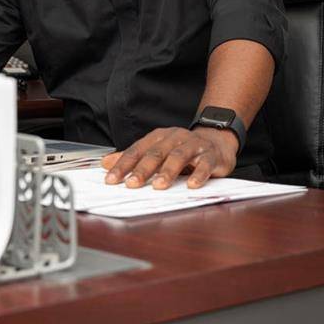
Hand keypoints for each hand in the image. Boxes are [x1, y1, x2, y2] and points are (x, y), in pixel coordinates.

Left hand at [101, 126, 238, 189]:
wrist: (217, 140)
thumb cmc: (182, 149)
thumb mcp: (157, 150)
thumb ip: (133, 157)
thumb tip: (105, 163)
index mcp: (159, 137)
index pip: (137, 150)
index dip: (123, 164)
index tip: (111, 179)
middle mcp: (175, 138)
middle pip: (156, 153)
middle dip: (143, 169)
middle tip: (131, 184)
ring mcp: (194, 145)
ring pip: (178, 156)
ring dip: (168, 171)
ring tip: (158, 186)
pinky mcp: (211, 155)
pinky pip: (204, 164)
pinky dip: (198, 175)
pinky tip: (191, 185)